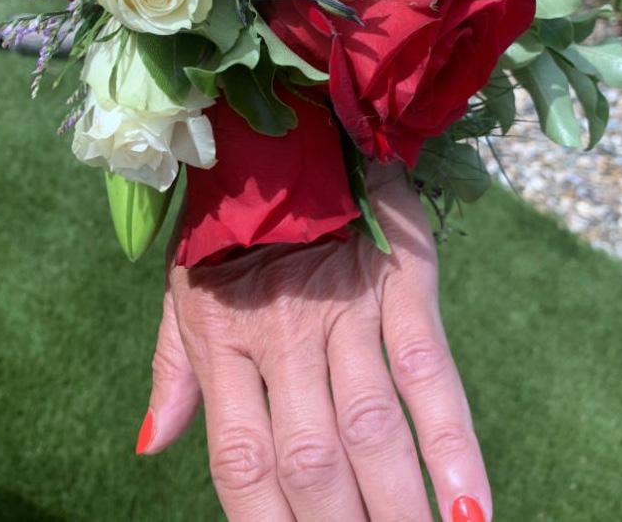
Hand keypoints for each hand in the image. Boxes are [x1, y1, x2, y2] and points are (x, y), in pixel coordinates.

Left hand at [137, 165, 490, 521]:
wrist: (290, 137)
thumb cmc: (234, 228)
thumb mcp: (188, 289)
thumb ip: (174, 368)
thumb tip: (153, 447)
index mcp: (224, 339)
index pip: (242, 459)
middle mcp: (283, 332)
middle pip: (311, 457)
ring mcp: (345, 306)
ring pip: (369, 425)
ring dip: (395, 507)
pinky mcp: (400, 279)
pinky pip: (426, 368)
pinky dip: (450, 441)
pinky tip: (468, 510)